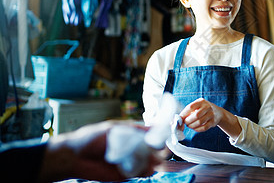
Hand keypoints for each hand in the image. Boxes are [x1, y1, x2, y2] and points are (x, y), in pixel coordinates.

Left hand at [38, 121, 162, 182]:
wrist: (75, 157)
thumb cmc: (92, 138)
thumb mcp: (113, 128)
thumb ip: (134, 129)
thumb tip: (154, 127)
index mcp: (132, 134)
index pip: (153, 133)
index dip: (163, 133)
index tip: (171, 131)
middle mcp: (135, 147)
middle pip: (156, 149)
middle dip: (161, 148)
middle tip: (162, 148)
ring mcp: (132, 161)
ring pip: (152, 161)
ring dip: (154, 159)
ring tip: (150, 158)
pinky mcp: (127, 174)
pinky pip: (142, 172)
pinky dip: (144, 169)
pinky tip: (140, 165)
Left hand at [179, 98, 241, 138]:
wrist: (218, 113)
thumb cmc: (203, 109)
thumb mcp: (198, 106)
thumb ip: (189, 111)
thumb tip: (176, 119)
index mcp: (201, 101)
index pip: (190, 107)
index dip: (184, 113)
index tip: (179, 118)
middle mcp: (207, 107)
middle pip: (196, 115)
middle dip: (188, 121)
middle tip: (185, 123)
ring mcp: (211, 114)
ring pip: (200, 122)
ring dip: (192, 126)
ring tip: (189, 126)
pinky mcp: (213, 122)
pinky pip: (204, 127)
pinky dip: (197, 129)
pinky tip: (195, 128)